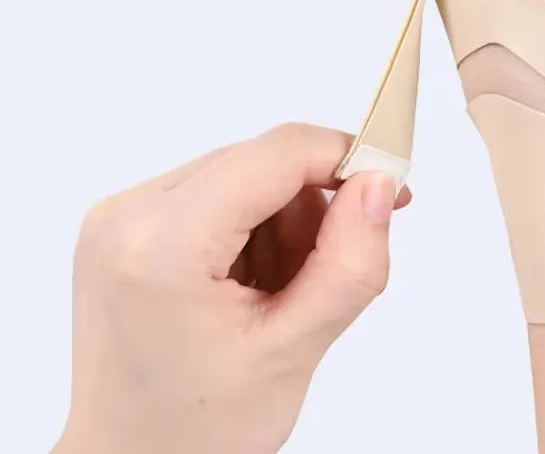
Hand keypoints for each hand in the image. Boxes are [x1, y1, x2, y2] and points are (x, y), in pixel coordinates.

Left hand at [55, 123, 410, 453]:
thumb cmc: (195, 431)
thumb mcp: (292, 353)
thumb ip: (348, 263)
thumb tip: (377, 184)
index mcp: (162, 246)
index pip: (278, 153)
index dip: (344, 157)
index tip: (388, 188)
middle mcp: (129, 213)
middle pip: (261, 162)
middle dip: (310, 209)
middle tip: (323, 276)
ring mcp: (120, 213)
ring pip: (245, 173)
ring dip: (282, 221)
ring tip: (276, 295)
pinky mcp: (126, 219)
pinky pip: (217, 190)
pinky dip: (251, 226)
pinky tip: (247, 285)